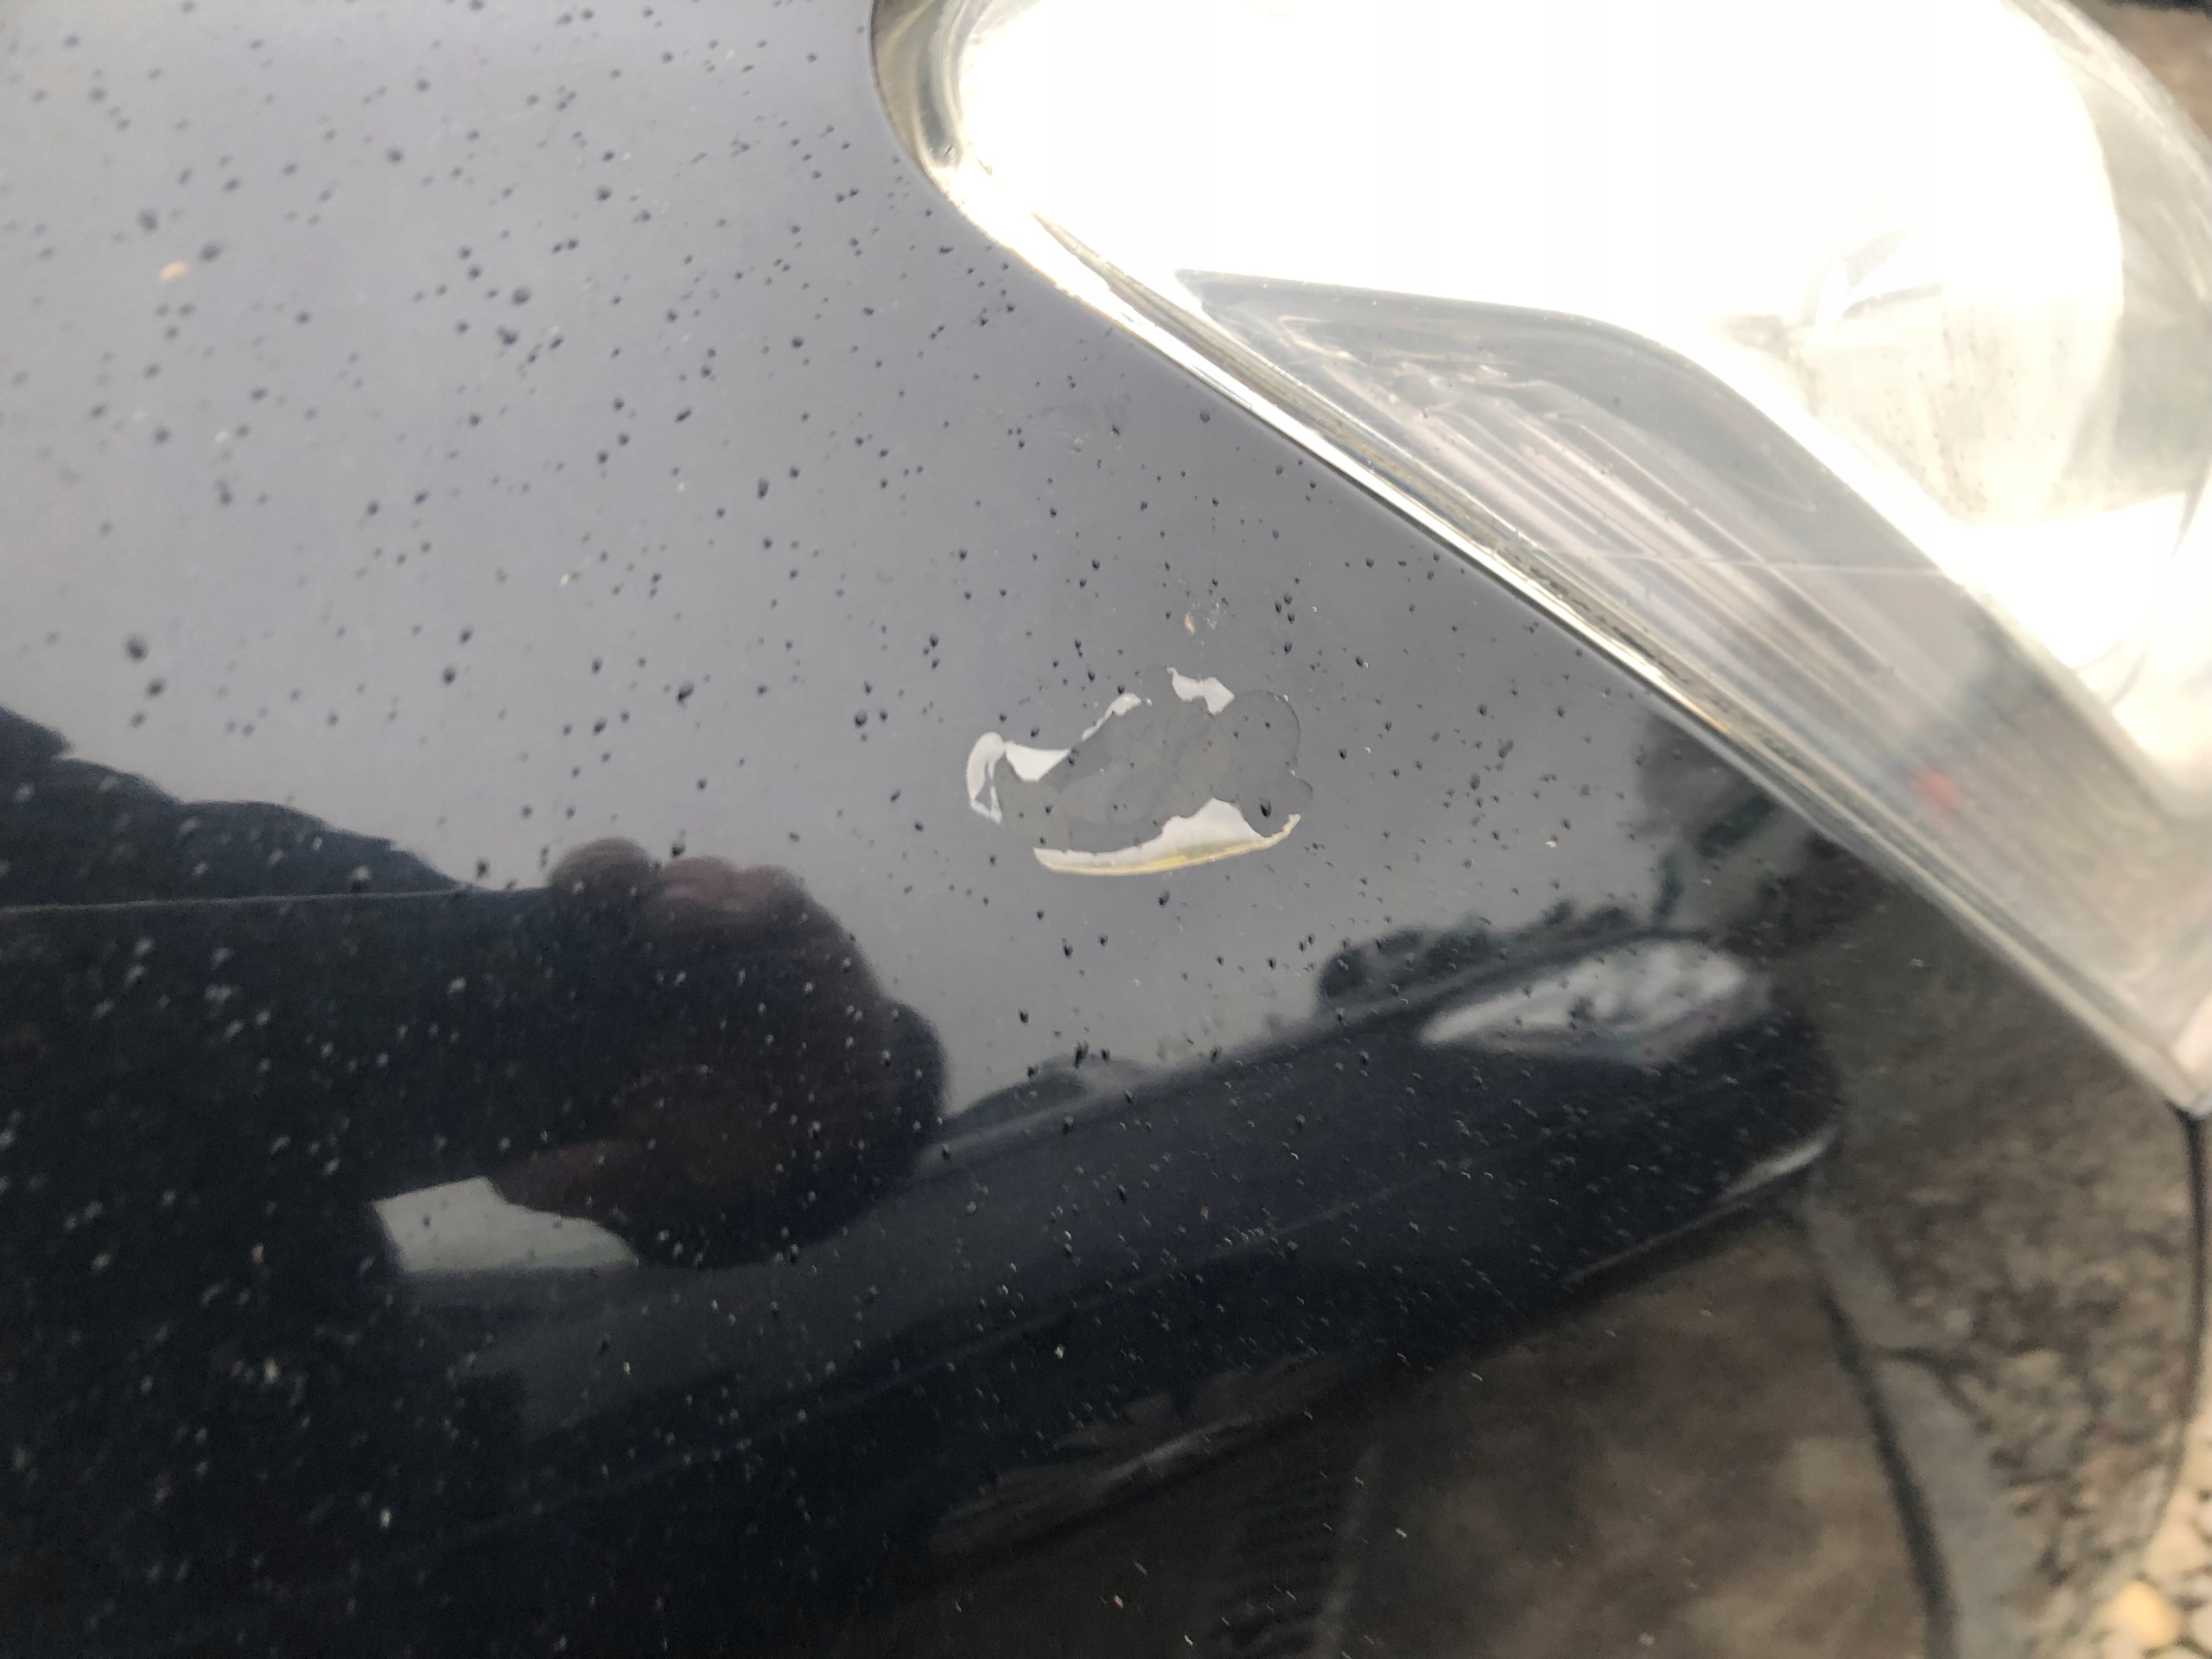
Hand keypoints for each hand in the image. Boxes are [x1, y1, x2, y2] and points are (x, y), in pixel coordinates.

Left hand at [490, 840, 901, 1231]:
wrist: (838, 1139)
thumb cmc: (729, 1143)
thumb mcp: (652, 1175)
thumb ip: (587, 1178)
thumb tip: (509, 1177)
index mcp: (622, 987)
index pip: (580, 916)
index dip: (571, 893)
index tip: (560, 894)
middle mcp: (674, 947)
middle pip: (631, 883)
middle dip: (614, 870)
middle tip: (612, 885)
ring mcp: (737, 932)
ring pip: (701, 880)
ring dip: (685, 889)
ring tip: (672, 913)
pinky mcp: (800, 929)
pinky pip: (776, 896)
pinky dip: (755, 898)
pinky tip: (742, 917)